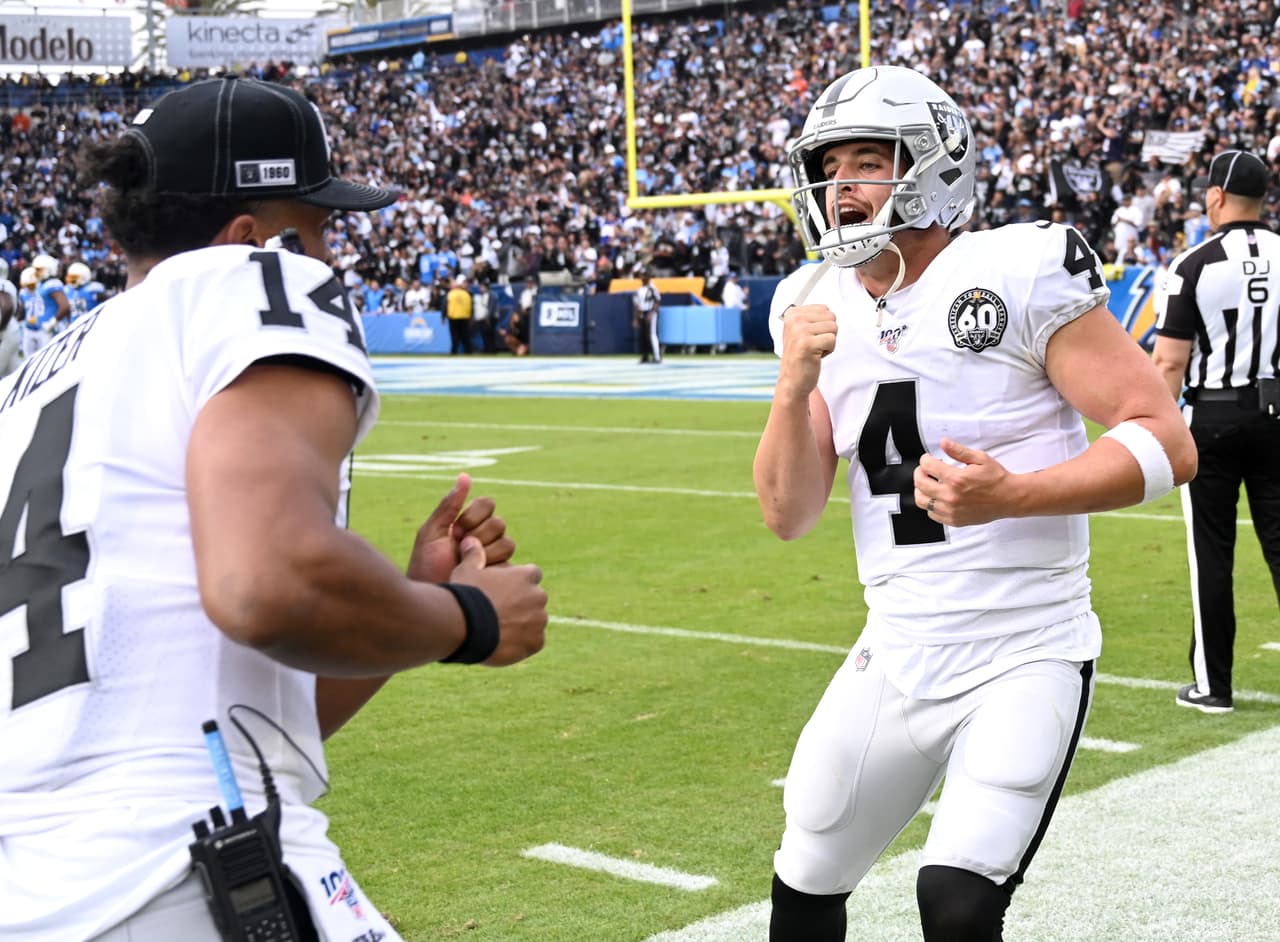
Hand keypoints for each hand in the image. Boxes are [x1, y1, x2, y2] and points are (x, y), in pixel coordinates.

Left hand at [407, 473, 514, 583]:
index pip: (488, 504)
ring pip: (507, 542)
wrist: (430, 600)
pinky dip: (492, 566)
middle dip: (478, 536)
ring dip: (485, 552)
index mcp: (467, 525)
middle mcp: (483, 539)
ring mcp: (494, 558)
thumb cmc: (424, 567)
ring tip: (466, 565)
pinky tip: (476, 575)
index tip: (455, 529)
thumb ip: (449, 505)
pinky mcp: (501, 578)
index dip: (474, 515)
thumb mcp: (432, 532)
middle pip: (499, 523)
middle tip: (459, 550)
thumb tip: (465, 475)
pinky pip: (510, 563)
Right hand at [450, 536, 547, 666]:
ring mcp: (539, 620)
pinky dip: (523, 643)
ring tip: (500, 631)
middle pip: (535, 599)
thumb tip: (471, 540)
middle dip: (522, 605)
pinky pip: (534, 642)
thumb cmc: (467, 594)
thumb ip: (473, 555)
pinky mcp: (536, 642)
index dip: (518, 582)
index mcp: (526, 576)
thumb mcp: (466, 570)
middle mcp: (538, 596)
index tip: (505, 590)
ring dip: (523, 625)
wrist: (467, 625)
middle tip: (500, 613)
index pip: (531, 575)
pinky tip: (505, 644)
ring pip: (535, 622)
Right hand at [777, 304, 836, 397]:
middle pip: (831, 316)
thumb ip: (813, 317)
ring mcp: (799, 331)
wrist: (792, 380)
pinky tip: (815, 356)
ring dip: (828, 342)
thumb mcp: (801, 331)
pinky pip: (832, 340)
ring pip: (833, 328)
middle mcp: (794, 319)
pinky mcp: (807, 344)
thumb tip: (829, 309)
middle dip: (827, 333)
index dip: (822, 325)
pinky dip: (828, 351)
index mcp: (792, 313)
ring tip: (814, 350)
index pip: (825, 309)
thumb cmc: (801, 356)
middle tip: (813, 344)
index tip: (810, 337)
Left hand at [913, 438, 1014, 525]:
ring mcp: (951, 510)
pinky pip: (932, 513)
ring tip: (928, 483)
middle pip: (920, 483)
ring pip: (922, 501)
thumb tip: (943, 443)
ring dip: (921, 489)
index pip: (927, 466)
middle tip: (925, 469)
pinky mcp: (954, 520)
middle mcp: (951, 496)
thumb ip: (959, 451)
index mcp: (956, 479)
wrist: (1009, 498)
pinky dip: (931, 504)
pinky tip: (938, 497)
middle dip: (919, 472)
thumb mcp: (980, 458)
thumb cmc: (996, 479)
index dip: (925, 459)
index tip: (928, 459)